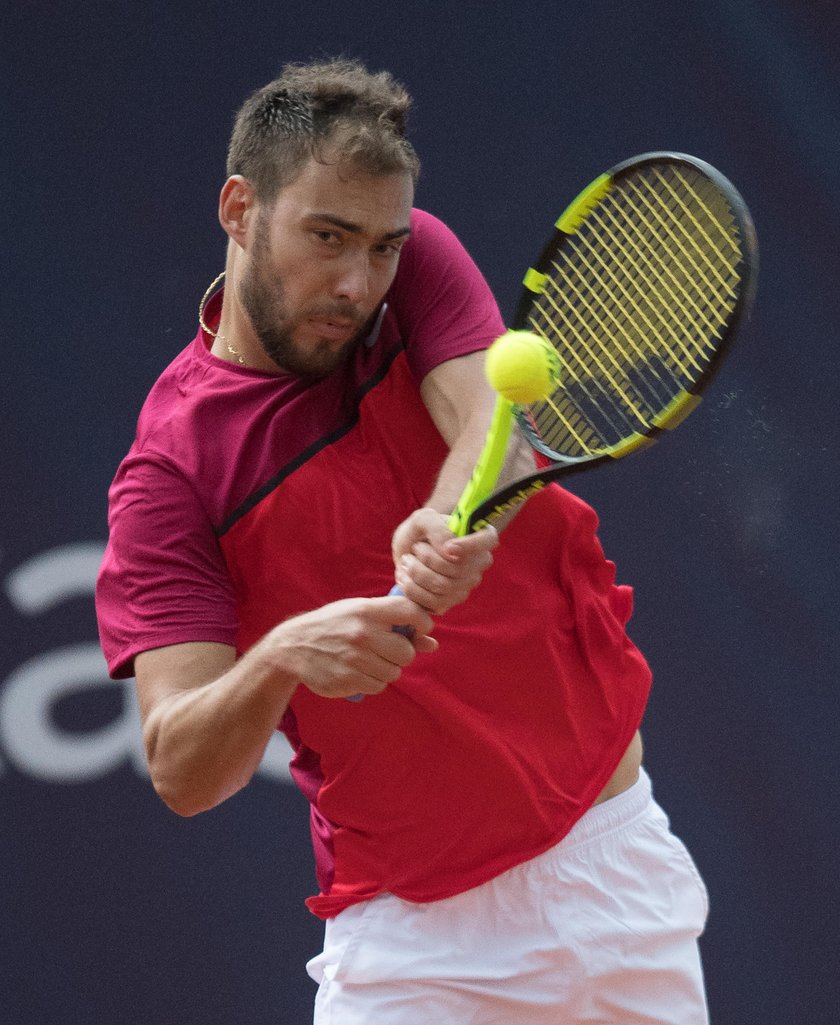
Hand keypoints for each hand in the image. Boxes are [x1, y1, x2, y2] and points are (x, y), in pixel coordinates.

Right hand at [268, 596, 436, 699]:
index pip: (410, 611)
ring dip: (387, 669)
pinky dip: (373, 681)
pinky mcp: (348, 680)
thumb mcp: (359, 613)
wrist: (293, 647)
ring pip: (394, 672)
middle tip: (387, 650)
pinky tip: (358, 671)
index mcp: (366, 611)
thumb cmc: (333, 626)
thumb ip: (395, 623)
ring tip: (368, 660)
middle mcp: (362, 634)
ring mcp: (355, 659)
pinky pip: (378, 686)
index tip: (419, 629)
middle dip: (402, 653)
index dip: (422, 622)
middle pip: (406, 652)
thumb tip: (432, 643)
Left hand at [391, 508, 498, 614]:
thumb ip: (437, 528)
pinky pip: (432, 601)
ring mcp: (465, 586)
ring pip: (443, 586)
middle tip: (414, 548)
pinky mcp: (449, 603)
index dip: (470, 546)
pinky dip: (412, 588)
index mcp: (479, 537)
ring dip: (416, 572)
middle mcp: (478, 564)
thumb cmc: (420, 532)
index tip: (449, 547)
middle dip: (428, 557)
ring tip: (406, 561)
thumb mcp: (423, 519)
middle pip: (458, 568)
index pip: (488, 540)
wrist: (407, 552)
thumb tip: (449, 550)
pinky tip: (405, 576)